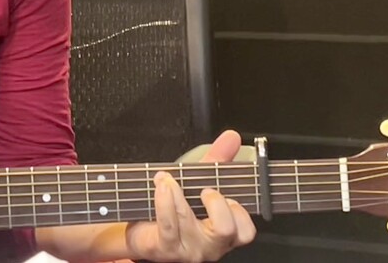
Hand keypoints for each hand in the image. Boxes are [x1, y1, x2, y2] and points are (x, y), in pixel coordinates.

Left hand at [125, 130, 255, 261]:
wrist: (142, 229)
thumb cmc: (175, 207)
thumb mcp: (198, 181)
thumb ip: (218, 158)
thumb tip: (232, 136)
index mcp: (224, 234)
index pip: (245, 232)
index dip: (239, 211)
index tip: (226, 193)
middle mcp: (209, 246)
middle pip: (226, 230)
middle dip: (215, 202)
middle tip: (203, 189)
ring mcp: (187, 250)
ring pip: (191, 223)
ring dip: (177, 193)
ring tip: (167, 179)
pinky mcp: (165, 248)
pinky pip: (168, 224)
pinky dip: (164, 200)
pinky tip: (161, 185)